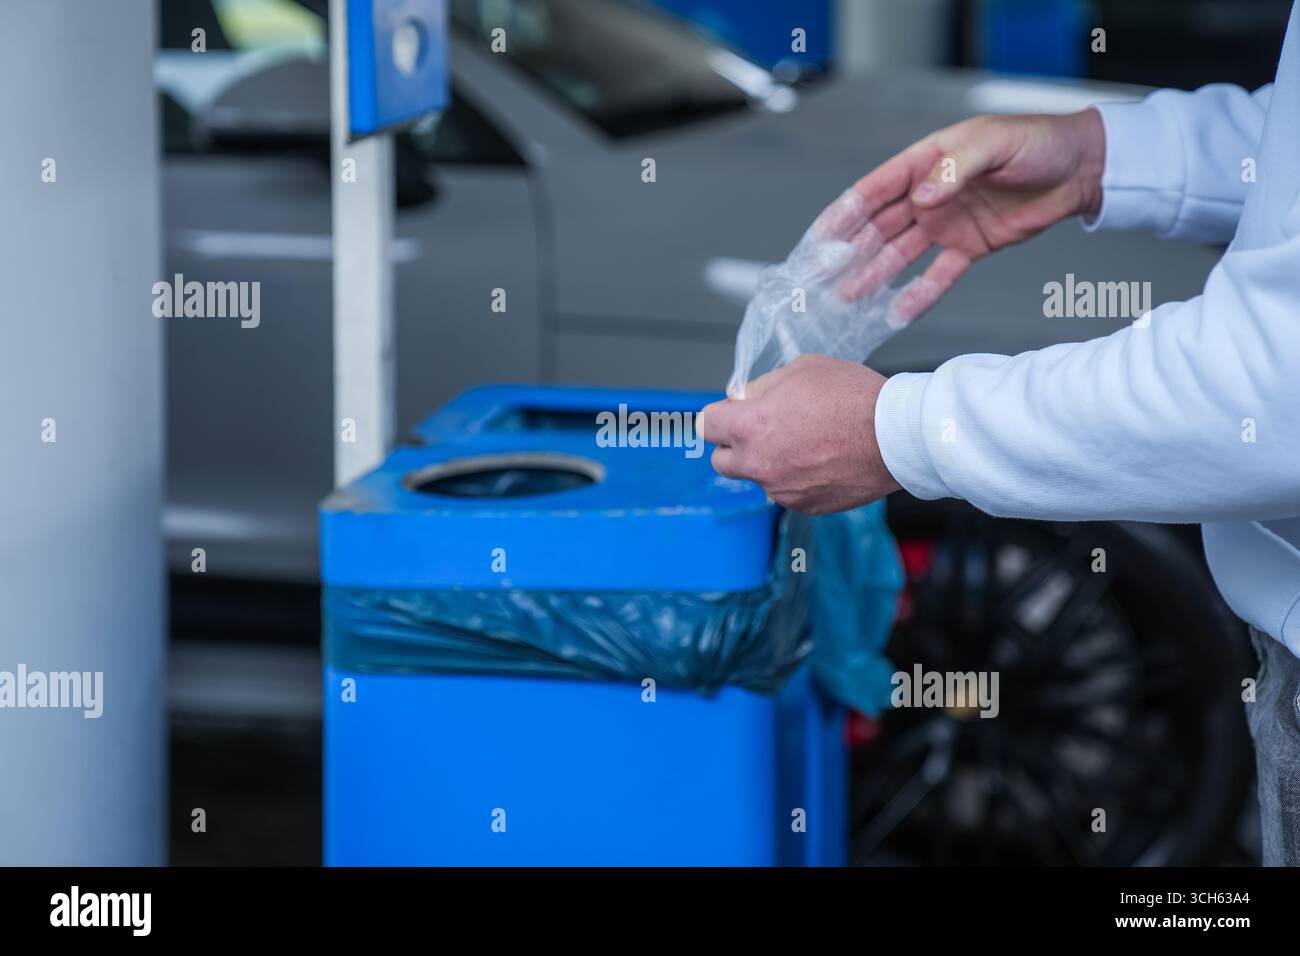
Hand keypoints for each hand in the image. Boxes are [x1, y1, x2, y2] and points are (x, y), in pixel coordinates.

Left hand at [697, 355, 899, 514]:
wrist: (896, 436)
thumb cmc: (853, 397)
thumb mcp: (800, 369)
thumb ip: (762, 387)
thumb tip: (744, 398)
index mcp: (749, 427)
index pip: (705, 425)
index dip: (721, 415)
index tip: (733, 413)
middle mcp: (758, 464)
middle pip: (720, 461)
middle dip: (735, 445)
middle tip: (763, 429)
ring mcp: (780, 490)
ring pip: (757, 478)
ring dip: (768, 463)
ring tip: (804, 442)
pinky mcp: (804, 506)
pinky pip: (786, 492)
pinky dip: (795, 479)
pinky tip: (821, 460)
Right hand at [812, 108, 1105, 320]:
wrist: (1081, 168)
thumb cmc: (1036, 143)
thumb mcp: (994, 144)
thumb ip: (954, 169)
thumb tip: (920, 199)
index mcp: (927, 163)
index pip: (876, 190)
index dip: (846, 213)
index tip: (820, 236)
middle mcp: (929, 196)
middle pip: (879, 227)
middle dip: (849, 251)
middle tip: (821, 276)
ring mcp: (946, 224)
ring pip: (900, 254)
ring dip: (873, 276)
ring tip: (846, 299)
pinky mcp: (969, 249)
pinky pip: (938, 276)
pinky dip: (918, 296)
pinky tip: (895, 314)